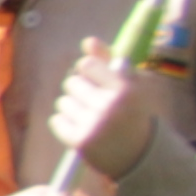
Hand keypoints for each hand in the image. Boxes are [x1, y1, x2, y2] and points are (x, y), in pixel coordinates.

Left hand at [48, 36, 154, 179]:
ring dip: (72, 108)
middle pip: (71, 82)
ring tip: (90, 118)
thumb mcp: (129, 85)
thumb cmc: (132, 113)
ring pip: (62, 102)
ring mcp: (93, 124)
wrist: (139, 155)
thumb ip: (108, 60)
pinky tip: (82, 129)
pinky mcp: (80, 141)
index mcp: (124, 88)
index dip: (89, 71)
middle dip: (80, 91)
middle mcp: (109, 105)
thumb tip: (88, 41)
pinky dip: (65, 124)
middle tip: (96, 104)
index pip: (86, 63)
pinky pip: (56, 120)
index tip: (98, 82)